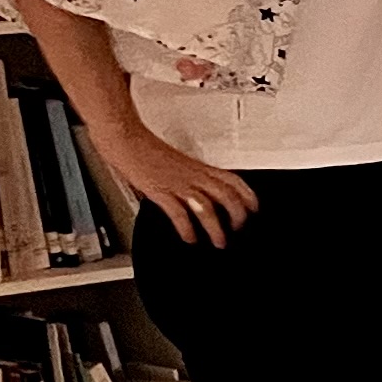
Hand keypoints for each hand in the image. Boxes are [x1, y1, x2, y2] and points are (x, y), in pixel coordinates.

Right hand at [100, 125, 258, 246]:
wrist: (126, 139)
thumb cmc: (148, 149)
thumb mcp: (179, 162)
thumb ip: (191, 175)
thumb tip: (198, 189)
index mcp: (200, 167)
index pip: (234, 180)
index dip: (248, 196)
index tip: (255, 209)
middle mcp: (194, 175)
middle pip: (227, 196)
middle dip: (237, 216)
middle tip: (238, 230)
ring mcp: (178, 184)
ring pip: (207, 208)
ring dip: (216, 228)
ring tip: (219, 242)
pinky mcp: (160, 191)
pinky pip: (179, 213)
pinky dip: (187, 229)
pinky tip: (190, 238)